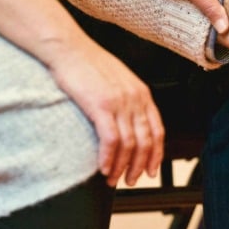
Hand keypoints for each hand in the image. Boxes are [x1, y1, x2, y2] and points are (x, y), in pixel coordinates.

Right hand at [43, 32, 164, 186]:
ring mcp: (119, 102)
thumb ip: (129, 99)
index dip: (156, 154)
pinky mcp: (101, 105)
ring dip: (122, 166)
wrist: (70, 49)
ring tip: (113, 178)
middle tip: (131, 180)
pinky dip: (108, 158)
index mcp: (142, 93)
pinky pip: (111, 139)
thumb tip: (129, 122)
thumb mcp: (119, 79)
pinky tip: (103, 167)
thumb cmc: (90, 64)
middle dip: (139, 165)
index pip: (157, 130)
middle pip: (146, 141)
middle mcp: (135, 98)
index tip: (151, 169)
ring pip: (129, 144)